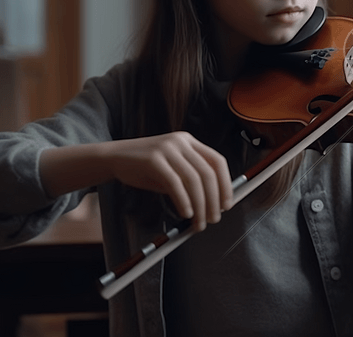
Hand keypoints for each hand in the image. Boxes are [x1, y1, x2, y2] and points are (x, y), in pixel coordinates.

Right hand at [104, 132, 232, 230]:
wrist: (113, 157)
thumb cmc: (145, 167)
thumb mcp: (172, 169)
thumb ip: (190, 180)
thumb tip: (212, 202)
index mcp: (190, 142)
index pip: (217, 161)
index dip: (226, 184)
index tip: (227, 203)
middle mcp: (181, 142)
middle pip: (208, 173)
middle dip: (214, 199)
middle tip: (214, 218)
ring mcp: (167, 149)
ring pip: (194, 180)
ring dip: (200, 205)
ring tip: (200, 222)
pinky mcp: (153, 160)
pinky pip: (175, 183)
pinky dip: (184, 201)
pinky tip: (186, 213)